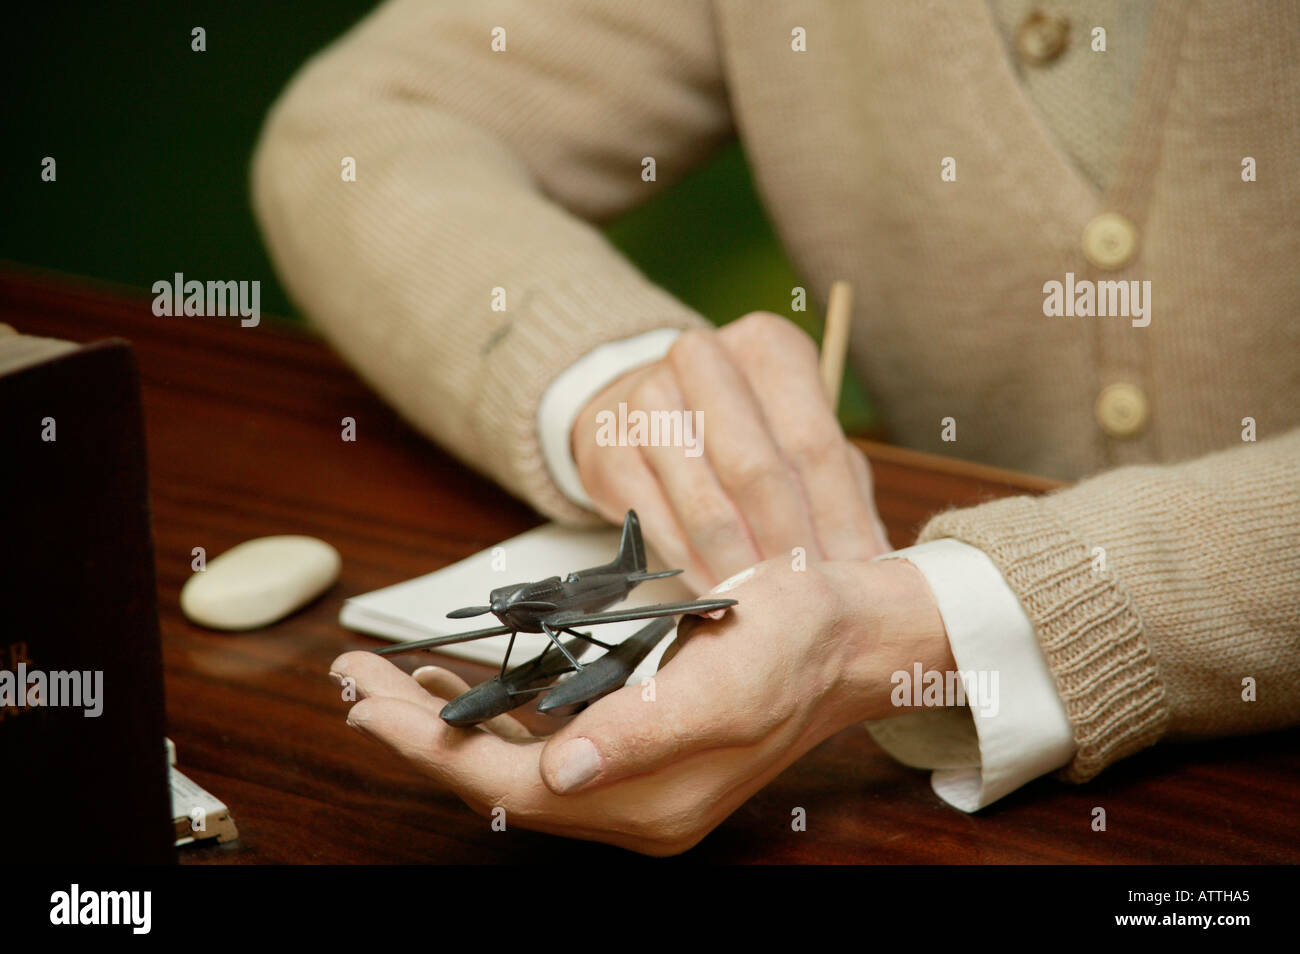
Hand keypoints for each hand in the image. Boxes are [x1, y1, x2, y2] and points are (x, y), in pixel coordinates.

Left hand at [330, 557, 950, 855]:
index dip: (430, 749)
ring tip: (389, 685)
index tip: (366, 704)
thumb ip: (644, 733)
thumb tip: (560, 773)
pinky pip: (544, 746)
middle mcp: (633, 806)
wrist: (847, 634)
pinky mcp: (637, 753)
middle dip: (419, 736)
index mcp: (650, 801)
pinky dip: (496, 718)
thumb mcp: (729, 682)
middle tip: (353, 682)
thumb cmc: (794, 643)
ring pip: (514, 766)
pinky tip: (466, 689)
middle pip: (499, 781)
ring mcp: (634, 784)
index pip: (510, 788)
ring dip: (448, 728)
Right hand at [571, 313, 890, 592]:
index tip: (860, 572)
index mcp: (768, 347)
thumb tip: (879, 560)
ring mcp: (647, 401)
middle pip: (757, 471)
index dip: (839, 517)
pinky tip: (724, 596)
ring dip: (743, 568)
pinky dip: (696, 570)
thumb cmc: (738, 426)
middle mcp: (703, 359)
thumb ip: (839, 486)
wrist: (636, 406)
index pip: (813, 443)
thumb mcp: (796, 433)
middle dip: (790, 546)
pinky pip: (661, 527)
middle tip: (814, 599)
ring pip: (706, 506)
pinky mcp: (609, 450)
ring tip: (774, 608)